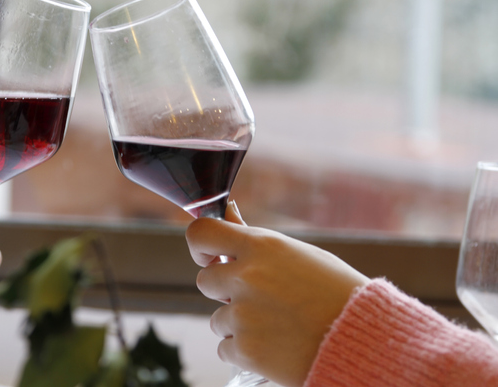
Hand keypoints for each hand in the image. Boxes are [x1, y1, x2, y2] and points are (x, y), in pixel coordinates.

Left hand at [185, 202, 367, 386]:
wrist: (363, 341)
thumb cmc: (335, 292)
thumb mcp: (297, 255)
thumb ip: (256, 240)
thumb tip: (227, 213)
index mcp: (261, 247)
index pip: (201, 233)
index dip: (200, 245)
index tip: (210, 256)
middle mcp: (246, 277)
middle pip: (205, 280)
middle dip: (224, 291)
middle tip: (257, 299)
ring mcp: (243, 314)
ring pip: (217, 319)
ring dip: (238, 324)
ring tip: (277, 326)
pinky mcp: (246, 349)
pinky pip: (225, 348)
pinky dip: (245, 351)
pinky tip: (275, 346)